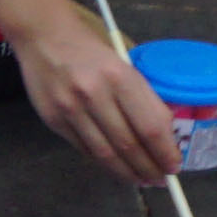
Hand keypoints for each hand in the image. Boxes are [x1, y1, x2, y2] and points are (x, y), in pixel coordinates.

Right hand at [14, 18, 183, 185]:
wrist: (43, 36)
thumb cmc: (91, 51)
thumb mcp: (124, 67)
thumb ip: (143, 100)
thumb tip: (162, 140)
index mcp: (120, 77)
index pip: (150, 126)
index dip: (165, 152)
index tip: (173, 167)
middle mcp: (94, 93)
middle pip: (128, 144)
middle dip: (148, 168)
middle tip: (159, 180)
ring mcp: (70, 108)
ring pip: (105, 153)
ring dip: (127, 173)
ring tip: (141, 180)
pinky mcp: (52, 119)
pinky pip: (84, 149)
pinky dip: (103, 162)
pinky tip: (115, 166)